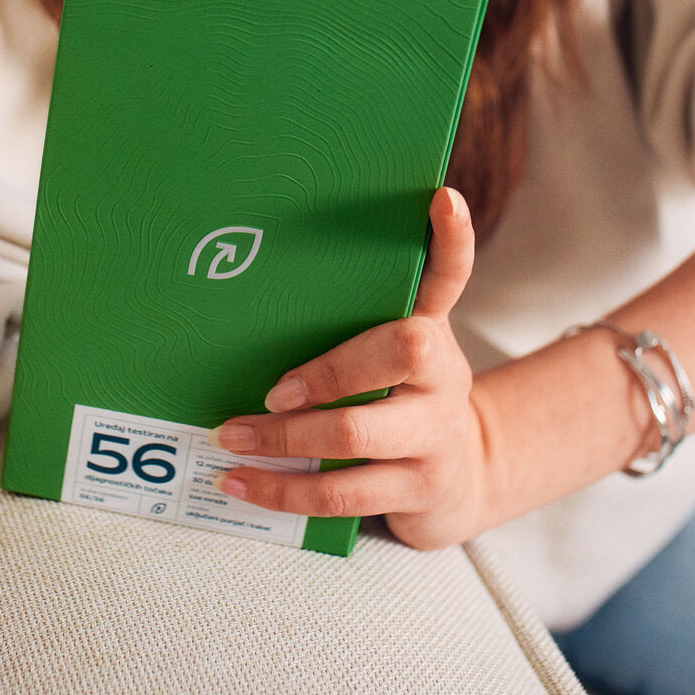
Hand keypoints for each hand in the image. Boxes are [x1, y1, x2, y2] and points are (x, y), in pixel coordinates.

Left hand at [208, 186, 488, 549]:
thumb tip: (257, 285)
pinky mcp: (417, 490)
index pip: (448, 276)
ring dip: (282, 439)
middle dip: (327, 370)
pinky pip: (342, 495)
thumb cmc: (405, 400)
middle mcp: (442, 377)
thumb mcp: (397, 357)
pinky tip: (240, 483)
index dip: (451, 240)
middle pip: (403, 351)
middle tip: (271, 389)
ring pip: (357, 434)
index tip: (442, 200)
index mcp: (432, 331)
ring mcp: (434, 436)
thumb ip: (353, 324)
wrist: (465, 478)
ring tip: (229, 437)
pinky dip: (283, 489)